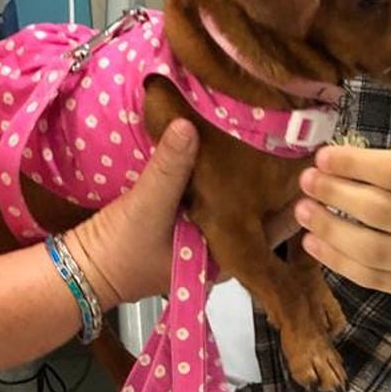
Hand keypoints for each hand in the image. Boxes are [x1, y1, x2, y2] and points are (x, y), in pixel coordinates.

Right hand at [69, 121, 301, 308]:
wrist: (79, 267)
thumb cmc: (119, 250)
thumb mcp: (146, 206)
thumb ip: (169, 167)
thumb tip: (188, 125)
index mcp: (228, 255)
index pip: (278, 224)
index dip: (295, 195)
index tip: (311, 159)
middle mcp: (223, 246)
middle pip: (262, 209)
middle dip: (275, 178)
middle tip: (294, 136)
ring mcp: (205, 232)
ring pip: (240, 200)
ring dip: (251, 174)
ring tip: (269, 134)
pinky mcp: (185, 219)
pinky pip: (215, 193)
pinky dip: (223, 174)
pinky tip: (228, 145)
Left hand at [294, 142, 390, 301]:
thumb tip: (366, 159)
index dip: (358, 165)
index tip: (325, 156)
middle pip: (383, 212)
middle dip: (337, 194)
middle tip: (307, 180)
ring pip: (374, 250)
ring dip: (330, 230)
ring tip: (302, 211)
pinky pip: (375, 279)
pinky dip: (340, 262)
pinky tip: (315, 244)